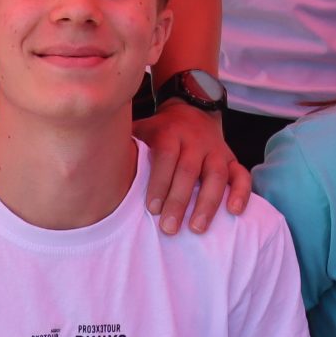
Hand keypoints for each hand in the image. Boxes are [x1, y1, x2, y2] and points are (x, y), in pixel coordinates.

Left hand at [134, 100, 249, 233]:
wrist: (192, 108)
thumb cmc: (159, 131)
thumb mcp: (142, 129)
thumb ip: (126, 145)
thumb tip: (94, 166)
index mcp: (170, 133)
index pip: (166, 157)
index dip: (160, 183)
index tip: (152, 209)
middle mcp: (195, 140)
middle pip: (190, 170)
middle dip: (180, 200)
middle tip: (169, 229)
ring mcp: (216, 150)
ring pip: (217, 175)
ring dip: (209, 202)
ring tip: (198, 228)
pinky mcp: (231, 158)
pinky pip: (241, 174)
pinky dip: (241, 192)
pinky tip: (235, 212)